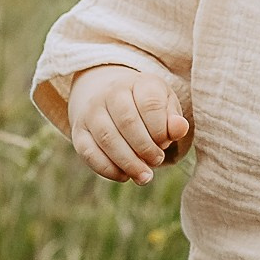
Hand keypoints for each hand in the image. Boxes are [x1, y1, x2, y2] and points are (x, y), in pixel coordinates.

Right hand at [66, 63, 191, 183]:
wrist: (110, 99)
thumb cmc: (146, 107)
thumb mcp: (165, 106)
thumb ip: (173, 119)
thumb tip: (180, 128)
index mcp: (138, 83)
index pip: (150, 104)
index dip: (160, 130)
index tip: (166, 143)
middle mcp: (110, 93)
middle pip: (127, 122)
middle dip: (145, 148)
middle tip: (157, 161)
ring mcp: (91, 111)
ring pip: (107, 138)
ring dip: (128, 162)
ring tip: (144, 176)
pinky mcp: (79, 132)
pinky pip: (89, 153)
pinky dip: (108, 169)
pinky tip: (124, 176)